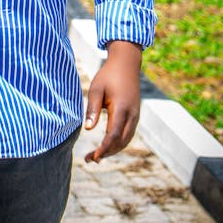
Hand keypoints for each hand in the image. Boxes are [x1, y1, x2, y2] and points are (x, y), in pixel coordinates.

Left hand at [83, 40, 141, 163]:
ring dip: (112, 150)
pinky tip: (107, 145)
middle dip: (106, 153)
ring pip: (126, 140)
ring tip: (96, 156)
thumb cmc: (108, 75)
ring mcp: (135, 116)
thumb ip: (92, 108)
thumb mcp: (96, 89)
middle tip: (90, 159)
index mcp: (122, 109)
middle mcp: (132, 115)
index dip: (104, 148)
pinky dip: (118, 143)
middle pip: (120, 142)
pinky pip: (128, 134)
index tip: (93, 157)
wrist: (126, 64)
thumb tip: (87, 129)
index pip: (113, 135)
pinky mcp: (135, 115)